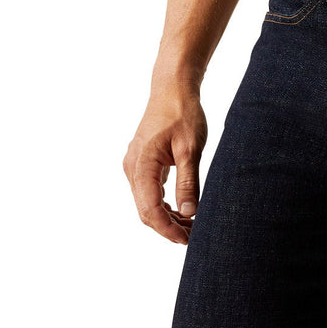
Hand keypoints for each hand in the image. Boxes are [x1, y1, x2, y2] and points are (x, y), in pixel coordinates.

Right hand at [123, 89, 207, 244]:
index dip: (167, 229)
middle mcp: (132, 168)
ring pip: (146, 202)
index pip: (150, 210)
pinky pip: (148, 190)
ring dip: (166, 216)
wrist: (173, 87)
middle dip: (168, 227)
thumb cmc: (183, 113)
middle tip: (193, 236)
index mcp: (142, 165)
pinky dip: (163, 203)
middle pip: (146, 210)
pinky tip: (181, 209)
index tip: (187, 240)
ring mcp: (134, 165)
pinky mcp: (141, 162)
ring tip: (190, 225)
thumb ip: (188, 181)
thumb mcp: (190, 148)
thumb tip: (189, 213)